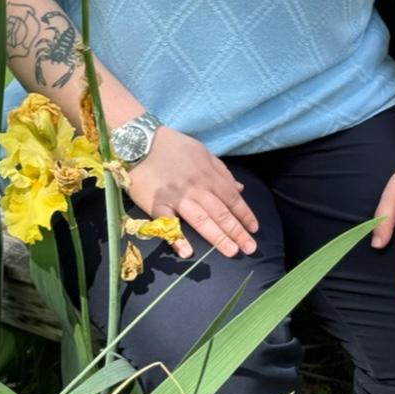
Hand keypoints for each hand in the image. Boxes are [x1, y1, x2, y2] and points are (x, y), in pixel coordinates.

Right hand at [124, 126, 258, 259]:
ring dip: (218, 237)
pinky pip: (168, 222)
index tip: (254, 229)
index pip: (232, 198)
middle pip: (220, 212)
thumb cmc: (173, 146)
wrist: (140, 142)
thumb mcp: (203, 152)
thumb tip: (240, 189)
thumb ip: (221, 171)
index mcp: (208, 175)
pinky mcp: (156, 203)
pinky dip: (176, 237)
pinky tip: (187, 252)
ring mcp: (177, 197)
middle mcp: (196, 188)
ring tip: (232, 252)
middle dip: (237, 231)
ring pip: (201, 219)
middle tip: (250, 248)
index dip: (244, 214)